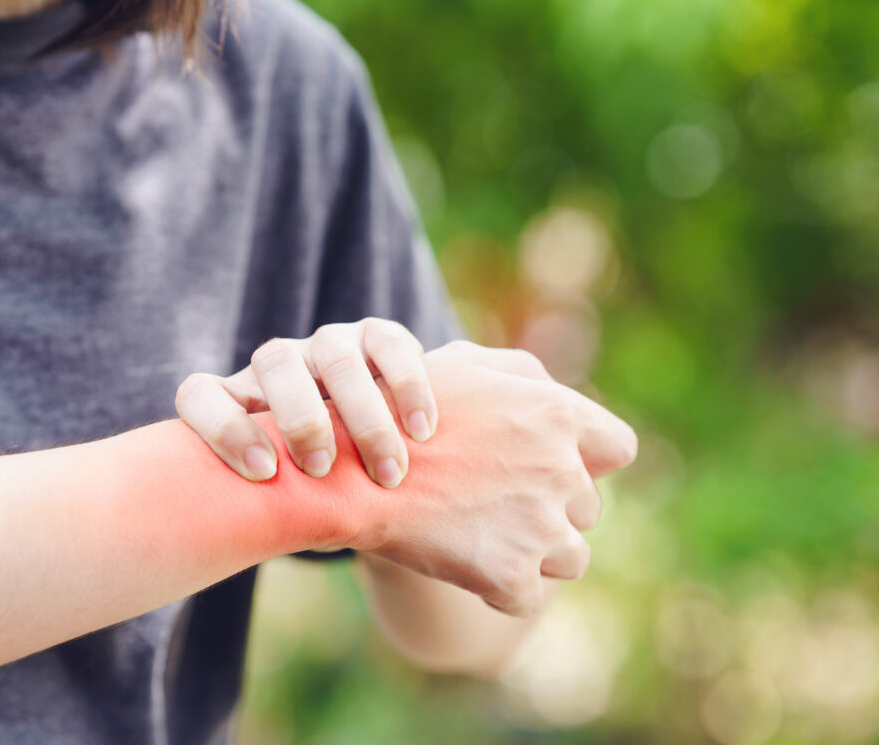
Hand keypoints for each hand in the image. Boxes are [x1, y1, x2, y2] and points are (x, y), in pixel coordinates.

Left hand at [176, 318, 435, 487]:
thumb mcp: (288, 505)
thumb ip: (273, 510)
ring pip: (335, 355)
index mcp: (236, 402)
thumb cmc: (318, 497)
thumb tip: (262, 533)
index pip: (200, 395)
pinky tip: (422, 431)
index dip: (221, 427)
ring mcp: (327, 344)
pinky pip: (389, 343)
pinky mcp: (377, 336)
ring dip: (363, 415)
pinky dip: (407, 386)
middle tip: (322, 469)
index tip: (262, 472)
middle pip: (275, 362)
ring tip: (388, 472)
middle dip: (300, 417)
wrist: (377, 473)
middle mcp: (278, 365)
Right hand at [345, 341, 636, 616]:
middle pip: (588, 507)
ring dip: (535, 552)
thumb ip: (522, 376)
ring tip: (480, 535)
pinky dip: (499, 589)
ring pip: (570, 557)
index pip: (618, 448)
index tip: (554, 466)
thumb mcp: (462, 365)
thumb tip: (557, 396)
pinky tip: (462, 563)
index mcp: (557, 413)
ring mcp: (540, 527)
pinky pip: (527, 597)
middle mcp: (561, 469)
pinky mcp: (513, 576)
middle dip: (550, 507)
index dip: (589, 460)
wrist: (345, 473)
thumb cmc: (397, 411)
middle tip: (494, 501)